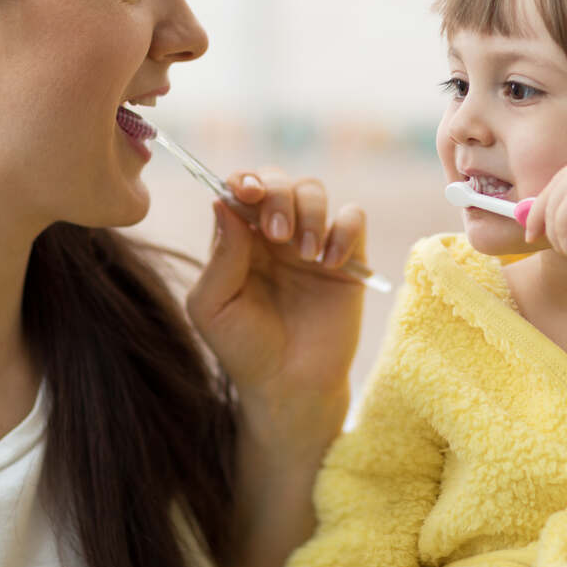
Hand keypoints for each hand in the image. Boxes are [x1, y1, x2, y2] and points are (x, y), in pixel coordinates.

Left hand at [186, 168, 365, 458]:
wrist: (288, 386)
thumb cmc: (243, 347)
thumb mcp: (213, 306)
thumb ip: (220, 255)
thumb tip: (222, 202)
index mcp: (238, 238)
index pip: (241, 188)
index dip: (244, 180)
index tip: (247, 193)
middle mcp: (274, 233)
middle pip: (279, 179)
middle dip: (279, 195)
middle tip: (277, 233)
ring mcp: (312, 243)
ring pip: (315, 191)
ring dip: (311, 213)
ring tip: (307, 256)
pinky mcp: (347, 259)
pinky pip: (353, 217)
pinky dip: (344, 231)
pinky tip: (330, 265)